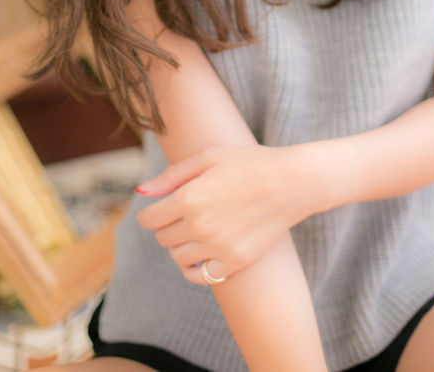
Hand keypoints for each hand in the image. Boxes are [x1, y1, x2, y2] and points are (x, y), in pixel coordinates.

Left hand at [136, 143, 315, 284]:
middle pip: (163, 238)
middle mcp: (200, 226)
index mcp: (189, 198)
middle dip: (168, 225)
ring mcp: (218, 247)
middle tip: (185, 213)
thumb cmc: (249, 163)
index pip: (149, 220)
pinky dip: (194, 268)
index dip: (150, 214)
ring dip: (181, 244)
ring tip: (197, 228)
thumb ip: (172, 176)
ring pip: (178, 257)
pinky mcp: (235, 261)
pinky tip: (201, 253)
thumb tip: (142, 192)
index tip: (160, 209)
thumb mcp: (208, 157)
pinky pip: (200, 276)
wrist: (291, 181)